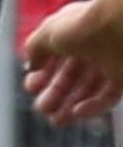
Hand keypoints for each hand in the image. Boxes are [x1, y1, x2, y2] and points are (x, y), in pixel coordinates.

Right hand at [23, 0, 122, 125]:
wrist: (120, 28)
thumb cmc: (85, 26)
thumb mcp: (47, 34)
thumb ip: (34, 49)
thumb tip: (32, 65)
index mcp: (75, 30)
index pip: (56, 56)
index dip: (42, 73)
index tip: (32, 85)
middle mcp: (93, 45)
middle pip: (70, 76)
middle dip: (54, 94)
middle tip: (42, 107)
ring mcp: (110, 61)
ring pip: (88, 89)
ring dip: (69, 106)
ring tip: (56, 120)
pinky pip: (107, 97)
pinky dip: (92, 107)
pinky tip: (77, 112)